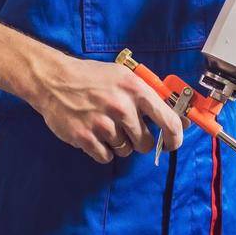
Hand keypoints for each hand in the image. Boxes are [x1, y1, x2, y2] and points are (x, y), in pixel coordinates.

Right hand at [25, 53, 185, 162]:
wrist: (54, 80)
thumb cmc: (92, 77)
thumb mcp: (124, 77)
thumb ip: (150, 96)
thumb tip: (181, 119)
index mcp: (136, 89)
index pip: (168, 121)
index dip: (175, 137)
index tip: (172, 143)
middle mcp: (122, 107)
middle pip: (145, 143)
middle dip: (139, 141)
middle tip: (127, 130)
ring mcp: (103, 124)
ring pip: (125, 151)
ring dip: (118, 144)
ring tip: (104, 126)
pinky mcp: (85, 137)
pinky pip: (106, 157)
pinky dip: (102, 150)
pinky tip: (94, 134)